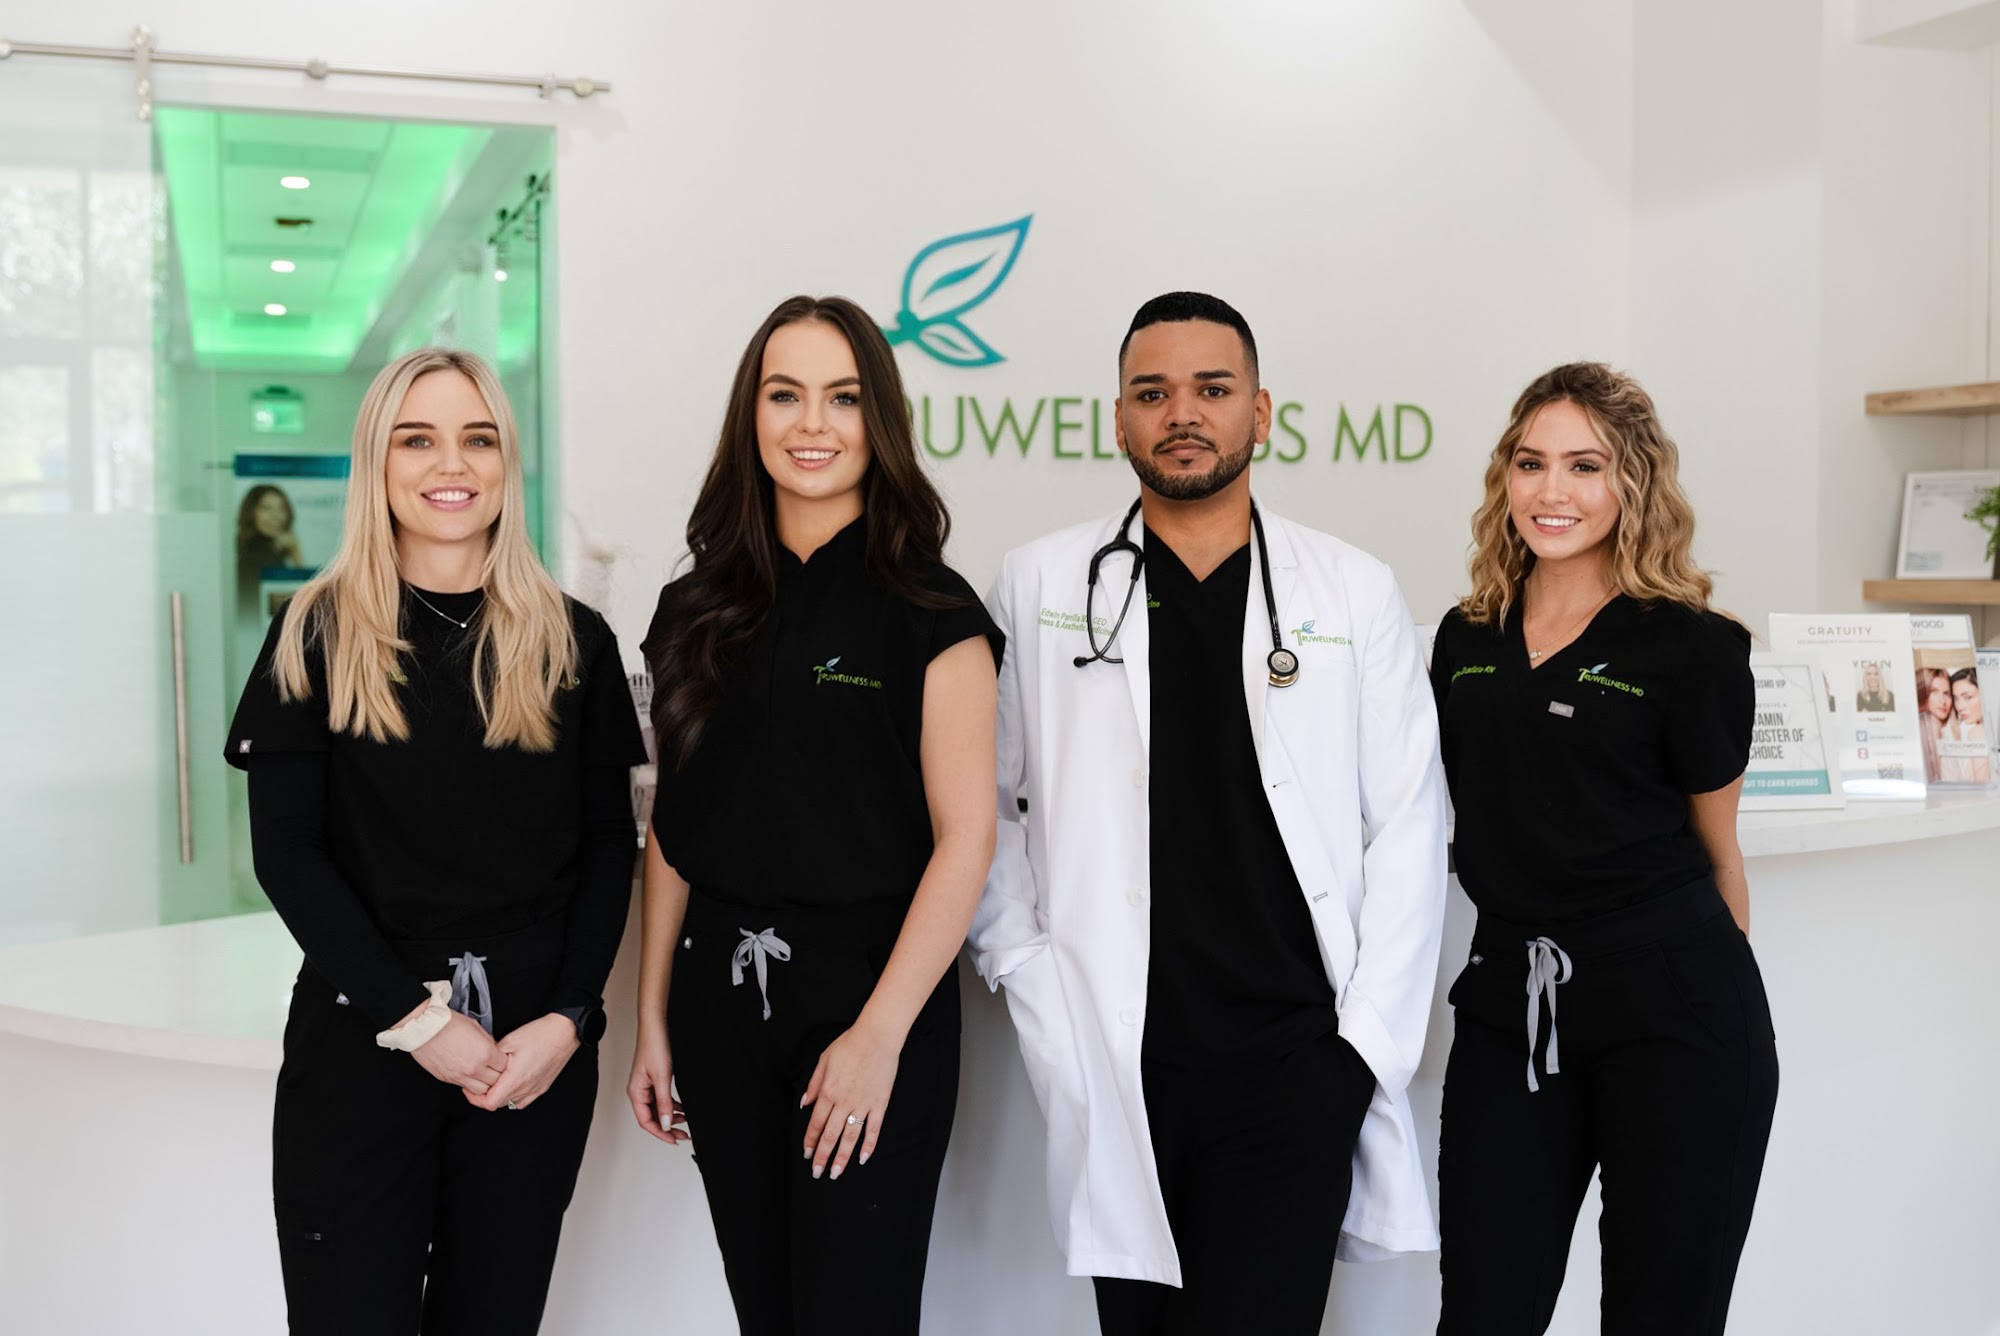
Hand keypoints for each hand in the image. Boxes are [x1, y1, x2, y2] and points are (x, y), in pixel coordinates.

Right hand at [410, 1010, 508, 1094]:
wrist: (424, 1028)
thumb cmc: (447, 1023)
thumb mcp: (475, 1027)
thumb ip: (488, 1041)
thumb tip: (494, 1049)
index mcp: (484, 1053)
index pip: (504, 1066)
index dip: (505, 1063)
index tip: (503, 1060)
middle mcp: (474, 1068)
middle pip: (496, 1081)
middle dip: (498, 1075)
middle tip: (495, 1069)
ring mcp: (460, 1076)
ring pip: (481, 1090)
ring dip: (485, 1083)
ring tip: (483, 1074)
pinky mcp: (448, 1079)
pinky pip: (465, 1087)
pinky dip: (470, 1084)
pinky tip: (470, 1075)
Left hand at [465, 1014, 579, 1112]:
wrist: (564, 1032)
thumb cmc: (541, 1034)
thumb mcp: (508, 1040)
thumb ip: (492, 1056)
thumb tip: (483, 1063)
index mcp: (516, 1078)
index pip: (489, 1102)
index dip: (475, 1098)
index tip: (469, 1089)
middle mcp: (527, 1088)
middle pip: (498, 1104)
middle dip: (485, 1096)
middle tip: (479, 1082)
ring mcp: (536, 1089)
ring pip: (510, 1103)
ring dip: (500, 1096)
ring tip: (495, 1082)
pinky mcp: (543, 1087)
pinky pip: (523, 1100)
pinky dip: (513, 1096)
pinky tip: (512, 1085)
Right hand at [627, 1026, 687, 1144]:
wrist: (657, 1025)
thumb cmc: (654, 1046)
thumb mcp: (662, 1078)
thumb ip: (664, 1102)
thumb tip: (665, 1124)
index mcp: (636, 1092)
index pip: (646, 1121)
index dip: (660, 1133)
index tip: (673, 1140)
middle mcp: (639, 1090)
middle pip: (652, 1117)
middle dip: (667, 1127)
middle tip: (683, 1135)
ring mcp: (647, 1085)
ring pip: (658, 1108)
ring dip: (671, 1116)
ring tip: (685, 1122)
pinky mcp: (655, 1078)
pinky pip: (662, 1098)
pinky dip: (672, 1105)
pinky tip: (682, 1108)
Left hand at [800, 1020, 900, 1179]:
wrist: (876, 1037)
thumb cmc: (849, 1044)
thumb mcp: (824, 1060)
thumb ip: (814, 1084)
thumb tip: (804, 1103)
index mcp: (828, 1092)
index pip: (816, 1123)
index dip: (810, 1141)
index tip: (806, 1154)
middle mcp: (843, 1102)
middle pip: (830, 1135)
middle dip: (822, 1156)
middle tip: (818, 1173)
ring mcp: (863, 1104)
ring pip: (850, 1137)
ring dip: (842, 1157)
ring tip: (836, 1172)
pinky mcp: (880, 1104)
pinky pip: (873, 1129)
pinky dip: (868, 1145)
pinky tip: (863, 1158)